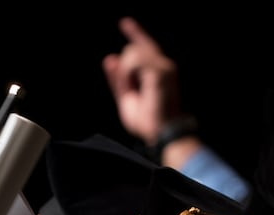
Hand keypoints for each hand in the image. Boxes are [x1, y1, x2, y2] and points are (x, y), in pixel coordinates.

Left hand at [102, 17, 182, 146]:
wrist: (162, 132)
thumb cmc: (149, 122)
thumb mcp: (127, 99)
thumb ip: (118, 80)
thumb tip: (110, 58)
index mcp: (158, 71)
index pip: (145, 46)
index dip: (135, 33)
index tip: (125, 23)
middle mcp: (164, 65)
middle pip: (134, 49)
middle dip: (124, 69)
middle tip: (129, 90)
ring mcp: (164, 66)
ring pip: (132, 52)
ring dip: (125, 72)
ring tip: (133, 89)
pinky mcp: (161, 70)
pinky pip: (135, 59)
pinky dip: (128, 72)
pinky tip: (134, 85)